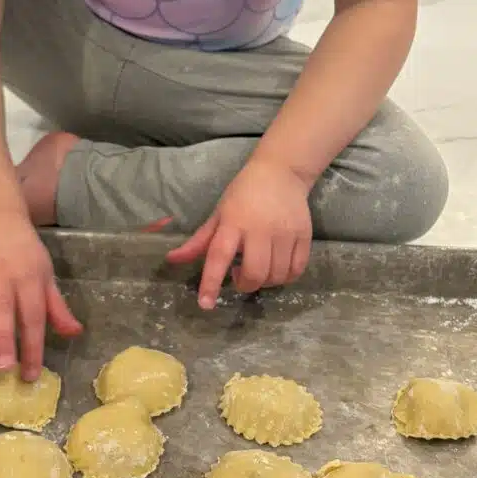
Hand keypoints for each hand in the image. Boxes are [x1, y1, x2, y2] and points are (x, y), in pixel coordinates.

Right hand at [0, 211, 81, 377]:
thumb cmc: (24, 253)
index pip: (33, 315)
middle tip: (3, 367)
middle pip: (1, 308)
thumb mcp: (45, 275)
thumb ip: (56, 307)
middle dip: (2, 338)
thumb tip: (74, 333)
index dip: (32, 346)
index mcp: (28, 277)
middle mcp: (1, 274)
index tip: (30, 374)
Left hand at [167, 159, 312, 309]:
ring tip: (257, 268)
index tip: (205, 304)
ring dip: (264, 282)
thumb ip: (198, 241)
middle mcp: (260, 228)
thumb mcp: (218, 214)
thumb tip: (172, 260)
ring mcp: (285, 232)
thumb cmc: (243, 194)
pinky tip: (276, 268)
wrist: (281, 172)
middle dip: (244, 284)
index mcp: (233, 221)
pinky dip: (284, 278)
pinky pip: (296, 270)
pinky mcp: (304, 235)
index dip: (211, 283)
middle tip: (238, 275)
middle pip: (254, 273)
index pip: (219, 255)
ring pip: (276, 276)